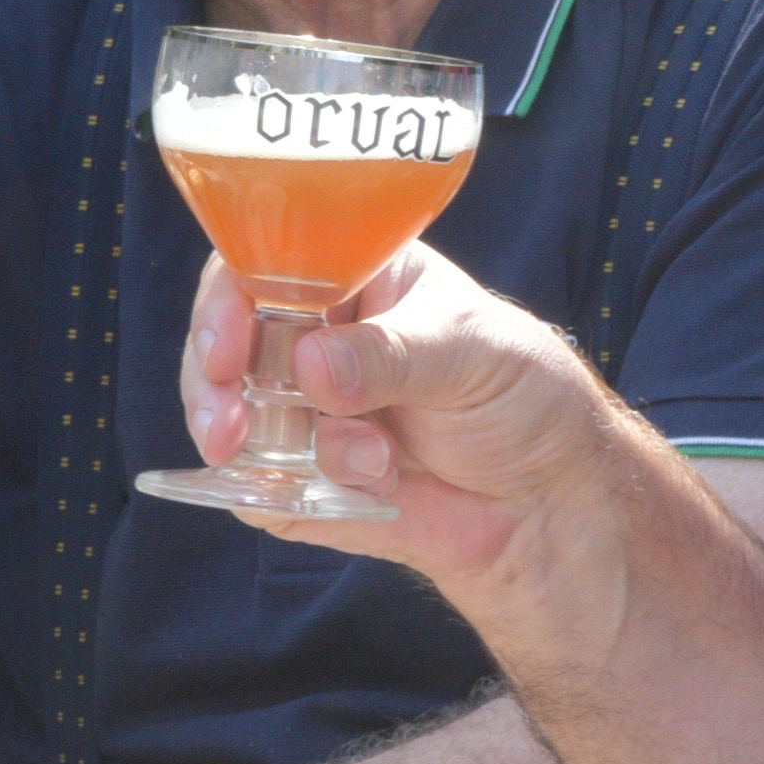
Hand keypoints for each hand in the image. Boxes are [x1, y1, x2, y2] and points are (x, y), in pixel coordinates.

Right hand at [185, 245, 648, 608]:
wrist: (548, 499)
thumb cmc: (523, 395)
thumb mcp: (470, 354)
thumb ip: (393, 356)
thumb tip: (311, 366)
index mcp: (351, 273)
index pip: (257, 264)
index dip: (225, 303)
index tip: (224, 352)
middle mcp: (312, 337)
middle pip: (218, 347)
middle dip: (215, 390)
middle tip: (231, 431)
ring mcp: (300, 411)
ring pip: (229, 422)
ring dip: (286, 449)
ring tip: (375, 464)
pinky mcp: (300, 480)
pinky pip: (257, 490)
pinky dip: (295, 497)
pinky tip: (376, 491)